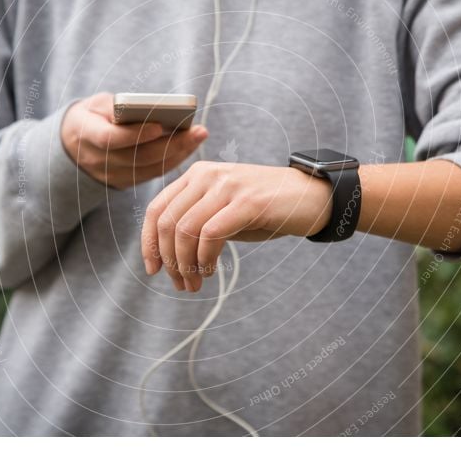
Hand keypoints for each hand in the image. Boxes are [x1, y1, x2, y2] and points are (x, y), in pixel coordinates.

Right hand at [60, 92, 207, 188]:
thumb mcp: (94, 104)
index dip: (135, 134)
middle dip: (170, 144)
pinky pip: (152, 174)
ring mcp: (111, 176)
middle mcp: (97, 160)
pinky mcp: (124, 183)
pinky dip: (173, 161)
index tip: (160, 126)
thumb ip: (113, 106)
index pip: (110, 139)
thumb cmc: (92, 116)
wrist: (74, 146)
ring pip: (149, 169)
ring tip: (199, 135)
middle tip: (197, 130)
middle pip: (137, 158)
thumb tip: (140, 107)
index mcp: (85, 135)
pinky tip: (189, 146)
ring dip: (178, 153)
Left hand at [141, 161, 332, 291]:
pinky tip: (210, 271)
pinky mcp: (247, 202)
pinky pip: (211, 234)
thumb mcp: (223, 210)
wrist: (312, 196)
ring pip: (185, 230)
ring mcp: (227, 186)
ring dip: (186, 265)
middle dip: (168, 260)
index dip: (148, 243)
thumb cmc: (266, 209)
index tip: (153, 270)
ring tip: (195, 283)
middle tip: (181, 284)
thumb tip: (166, 254)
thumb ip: (196, 220)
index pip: (156, 208)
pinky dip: (205, 259)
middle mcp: (207, 175)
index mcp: (196, 175)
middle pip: (166, 222)